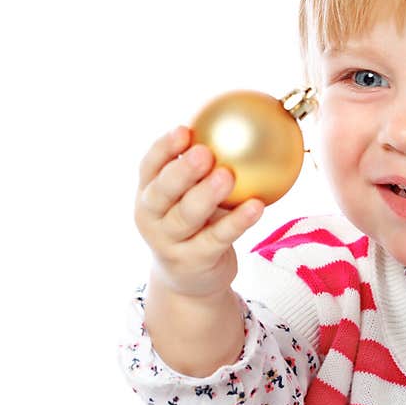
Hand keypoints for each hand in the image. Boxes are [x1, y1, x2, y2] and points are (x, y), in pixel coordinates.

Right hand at [134, 125, 264, 298]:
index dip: (163, 148)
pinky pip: (218, 238)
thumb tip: (239, 123)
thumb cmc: (194, 226)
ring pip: (187, 216)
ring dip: (207, 195)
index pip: (149, 167)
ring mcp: (169, 243)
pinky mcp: (193, 261)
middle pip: (162, 192)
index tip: (185, 130)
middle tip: (204, 153)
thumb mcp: (187, 198)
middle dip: (181, 171)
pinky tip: (258, 206)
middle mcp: (151, 219)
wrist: (188, 281)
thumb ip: (202, 169)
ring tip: (227, 176)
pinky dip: (238, 222)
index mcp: (147, 195)